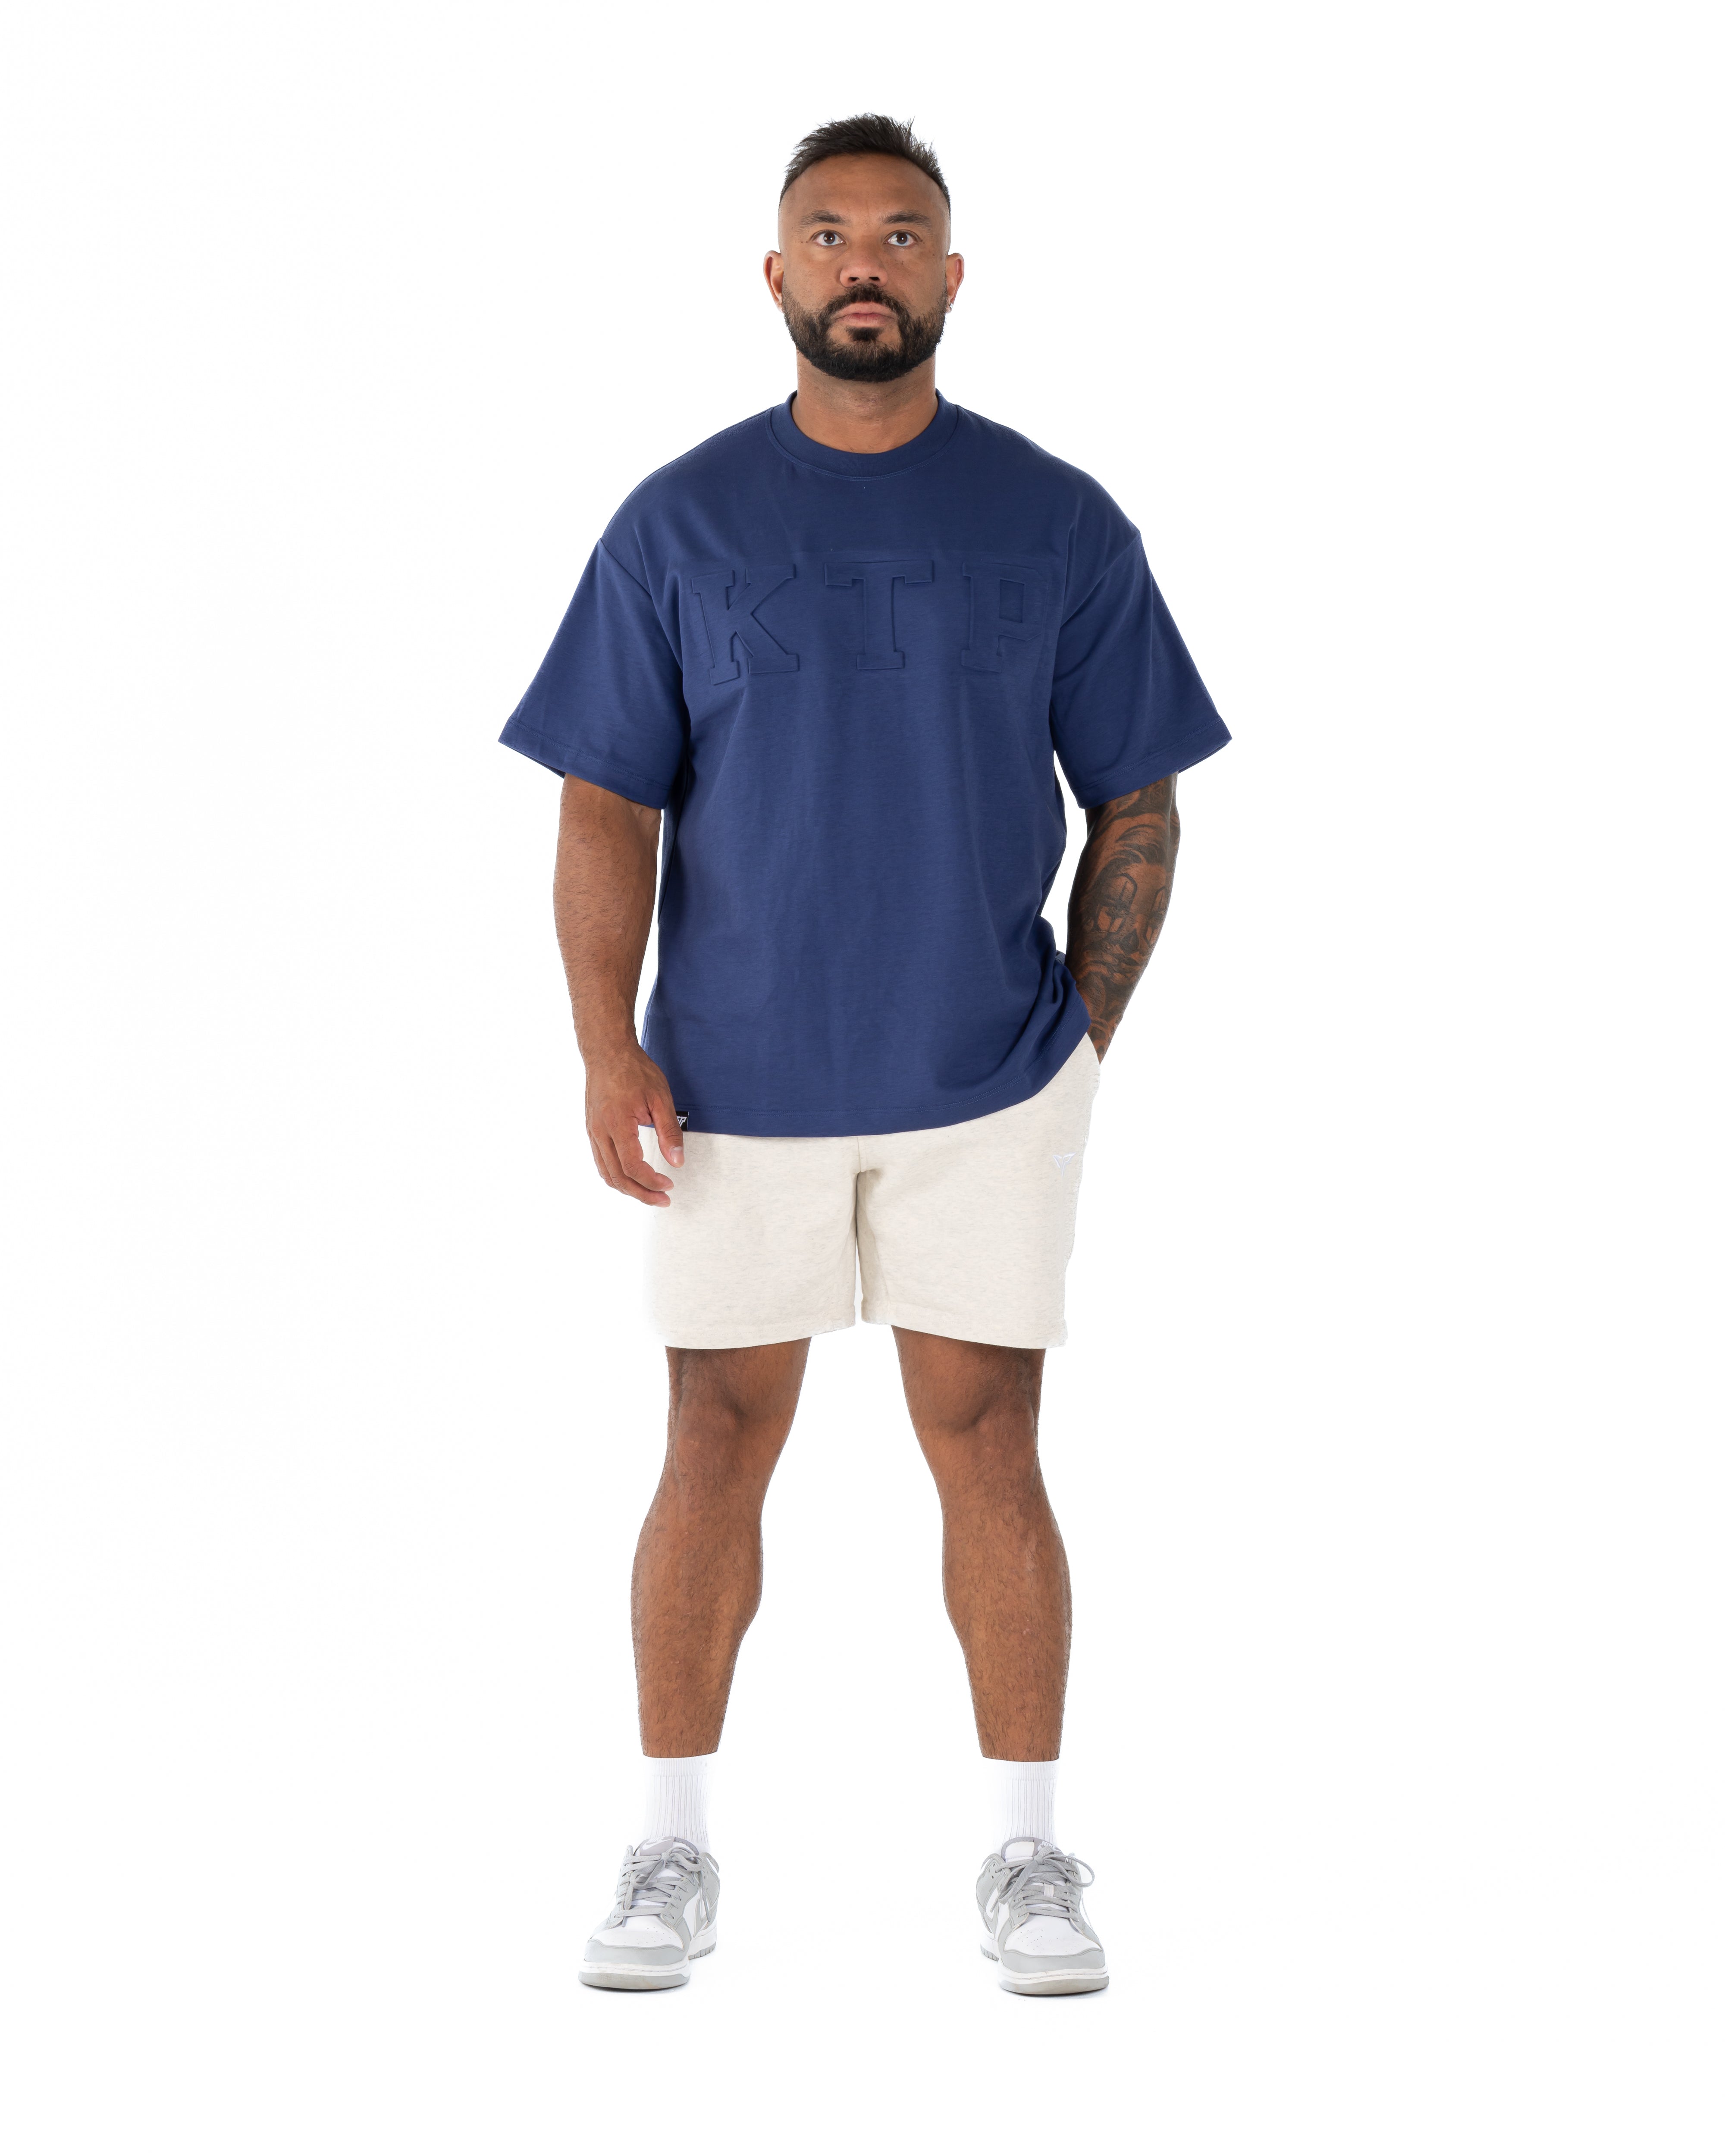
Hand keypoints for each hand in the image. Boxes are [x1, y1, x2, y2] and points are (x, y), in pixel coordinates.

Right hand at [585, 1043, 683, 1205]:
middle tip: (662, 1199)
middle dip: (641, 1193)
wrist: (607, 1052)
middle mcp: (600, 1131)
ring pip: (606, 1173)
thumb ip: (669, 1132)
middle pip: (617, 1177)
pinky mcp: (592, 1130)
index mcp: (617, 1124)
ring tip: (648, 1193)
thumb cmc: (633, 1070)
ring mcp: (593, 1132)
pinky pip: (601, 1162)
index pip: (632, 1166)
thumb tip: (677, 1160)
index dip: (652, 1181)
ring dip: (628, 1189)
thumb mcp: (660, 1098)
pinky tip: (631, 1178)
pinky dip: (616, 1176)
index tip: (669, 1185)